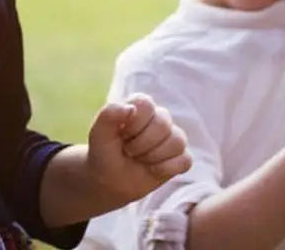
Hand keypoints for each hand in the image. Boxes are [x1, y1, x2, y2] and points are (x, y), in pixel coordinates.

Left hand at [86, 93, 191, 210]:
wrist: (110, 180)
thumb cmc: (104, 152)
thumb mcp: (99, 134)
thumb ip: (108, 115)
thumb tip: (130, 108)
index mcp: (139, 105)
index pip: (146, 105)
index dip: (133, 124)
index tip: (121, 135)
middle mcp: (159, 117)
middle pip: (163, 124)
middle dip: (141, 144)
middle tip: (128, 151)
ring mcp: (172, 137)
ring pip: (177, 142)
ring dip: (153, 157)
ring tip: (139, 159)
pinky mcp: (180, 157)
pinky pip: (185, 160)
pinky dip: (166, 169)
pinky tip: (151, 169)